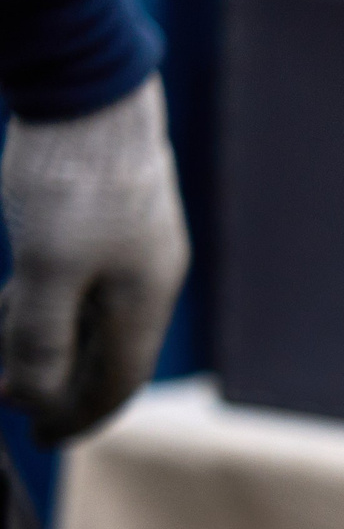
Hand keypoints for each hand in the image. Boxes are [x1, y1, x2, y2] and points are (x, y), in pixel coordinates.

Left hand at [0, 76, 189, 443]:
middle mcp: (145, 281)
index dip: (78, 416)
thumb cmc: (72, 179)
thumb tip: (33, 397)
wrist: (87, 88)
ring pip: (86, 317)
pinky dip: (45, 305)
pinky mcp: (105, 219)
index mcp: (143, 301)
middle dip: (59, 386)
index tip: (41, 440)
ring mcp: (127, 248)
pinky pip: (77, 283)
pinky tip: (13, 303)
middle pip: (105, 354)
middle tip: (15, 406)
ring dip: (46, 345)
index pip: (117, 382)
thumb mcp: (45, 268)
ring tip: (2, 360)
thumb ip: (41, 338)